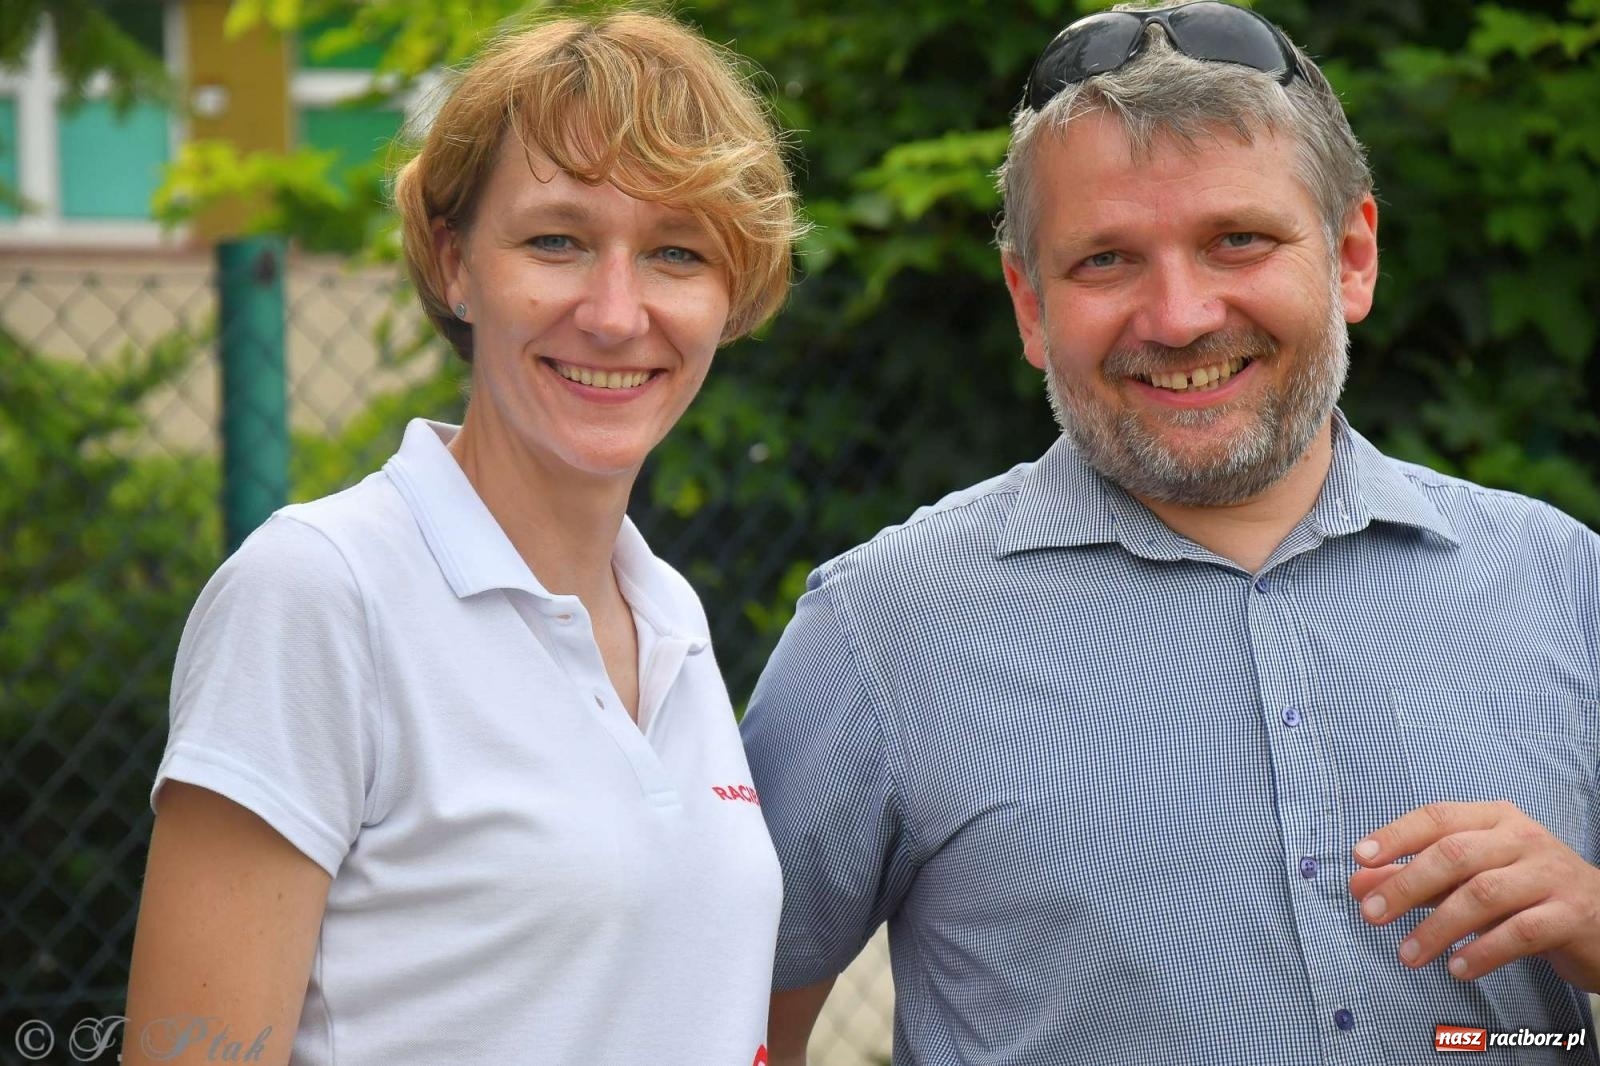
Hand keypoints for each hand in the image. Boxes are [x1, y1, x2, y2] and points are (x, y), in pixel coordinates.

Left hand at [1349, 801, 1599, 991]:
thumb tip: (1357, 883)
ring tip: (1408, 955)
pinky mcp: (1571, 915)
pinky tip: (1457, 968)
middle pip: (1454, 854)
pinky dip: (1483, 951)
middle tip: (1371, 914)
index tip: (1359, 858)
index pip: (1438, 817)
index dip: (1396, 835)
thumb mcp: (1469, 879)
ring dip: (1438, 927)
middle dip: (1406, 884)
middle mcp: (1523, 838)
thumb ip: (1415, 880)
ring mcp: (1550, 875)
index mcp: (1495, 819)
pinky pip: (1520, 932)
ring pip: (1484, 894)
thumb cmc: (1524, 893)